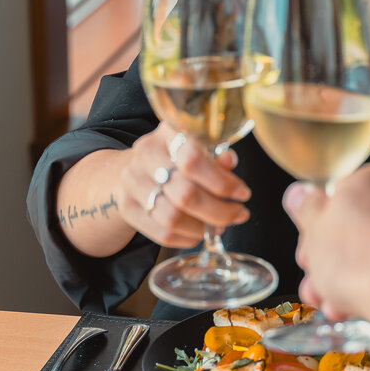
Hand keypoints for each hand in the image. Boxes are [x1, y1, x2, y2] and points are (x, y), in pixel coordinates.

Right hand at [115, 124, 250, 248]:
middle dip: (220, 211)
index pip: (192, 158)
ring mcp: (132, 181)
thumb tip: (229, 162)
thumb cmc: (175, 158)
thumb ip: (216, 156)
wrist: (132, 169)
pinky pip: (161, 233)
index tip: (242, 193)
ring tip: (220, 225)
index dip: (221, 181)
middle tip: (239, 214)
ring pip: (172, 218)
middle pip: (185, 193)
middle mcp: (145, 153)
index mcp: (167, 132)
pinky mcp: (126, 207)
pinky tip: (199, 232)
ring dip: (203, 228)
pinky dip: (187, 238)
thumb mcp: (198, 147)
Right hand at [284, 164, 369, 323]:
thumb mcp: (314, 232)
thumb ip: (306, 208)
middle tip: (321, 288)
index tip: (310, 257)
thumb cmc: (361, 262)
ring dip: (359, 279)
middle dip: (336, 263)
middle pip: (360, 229)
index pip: (336, 201)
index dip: (318, 234)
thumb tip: (299, 193)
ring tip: (343, 309)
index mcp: (368, 181)